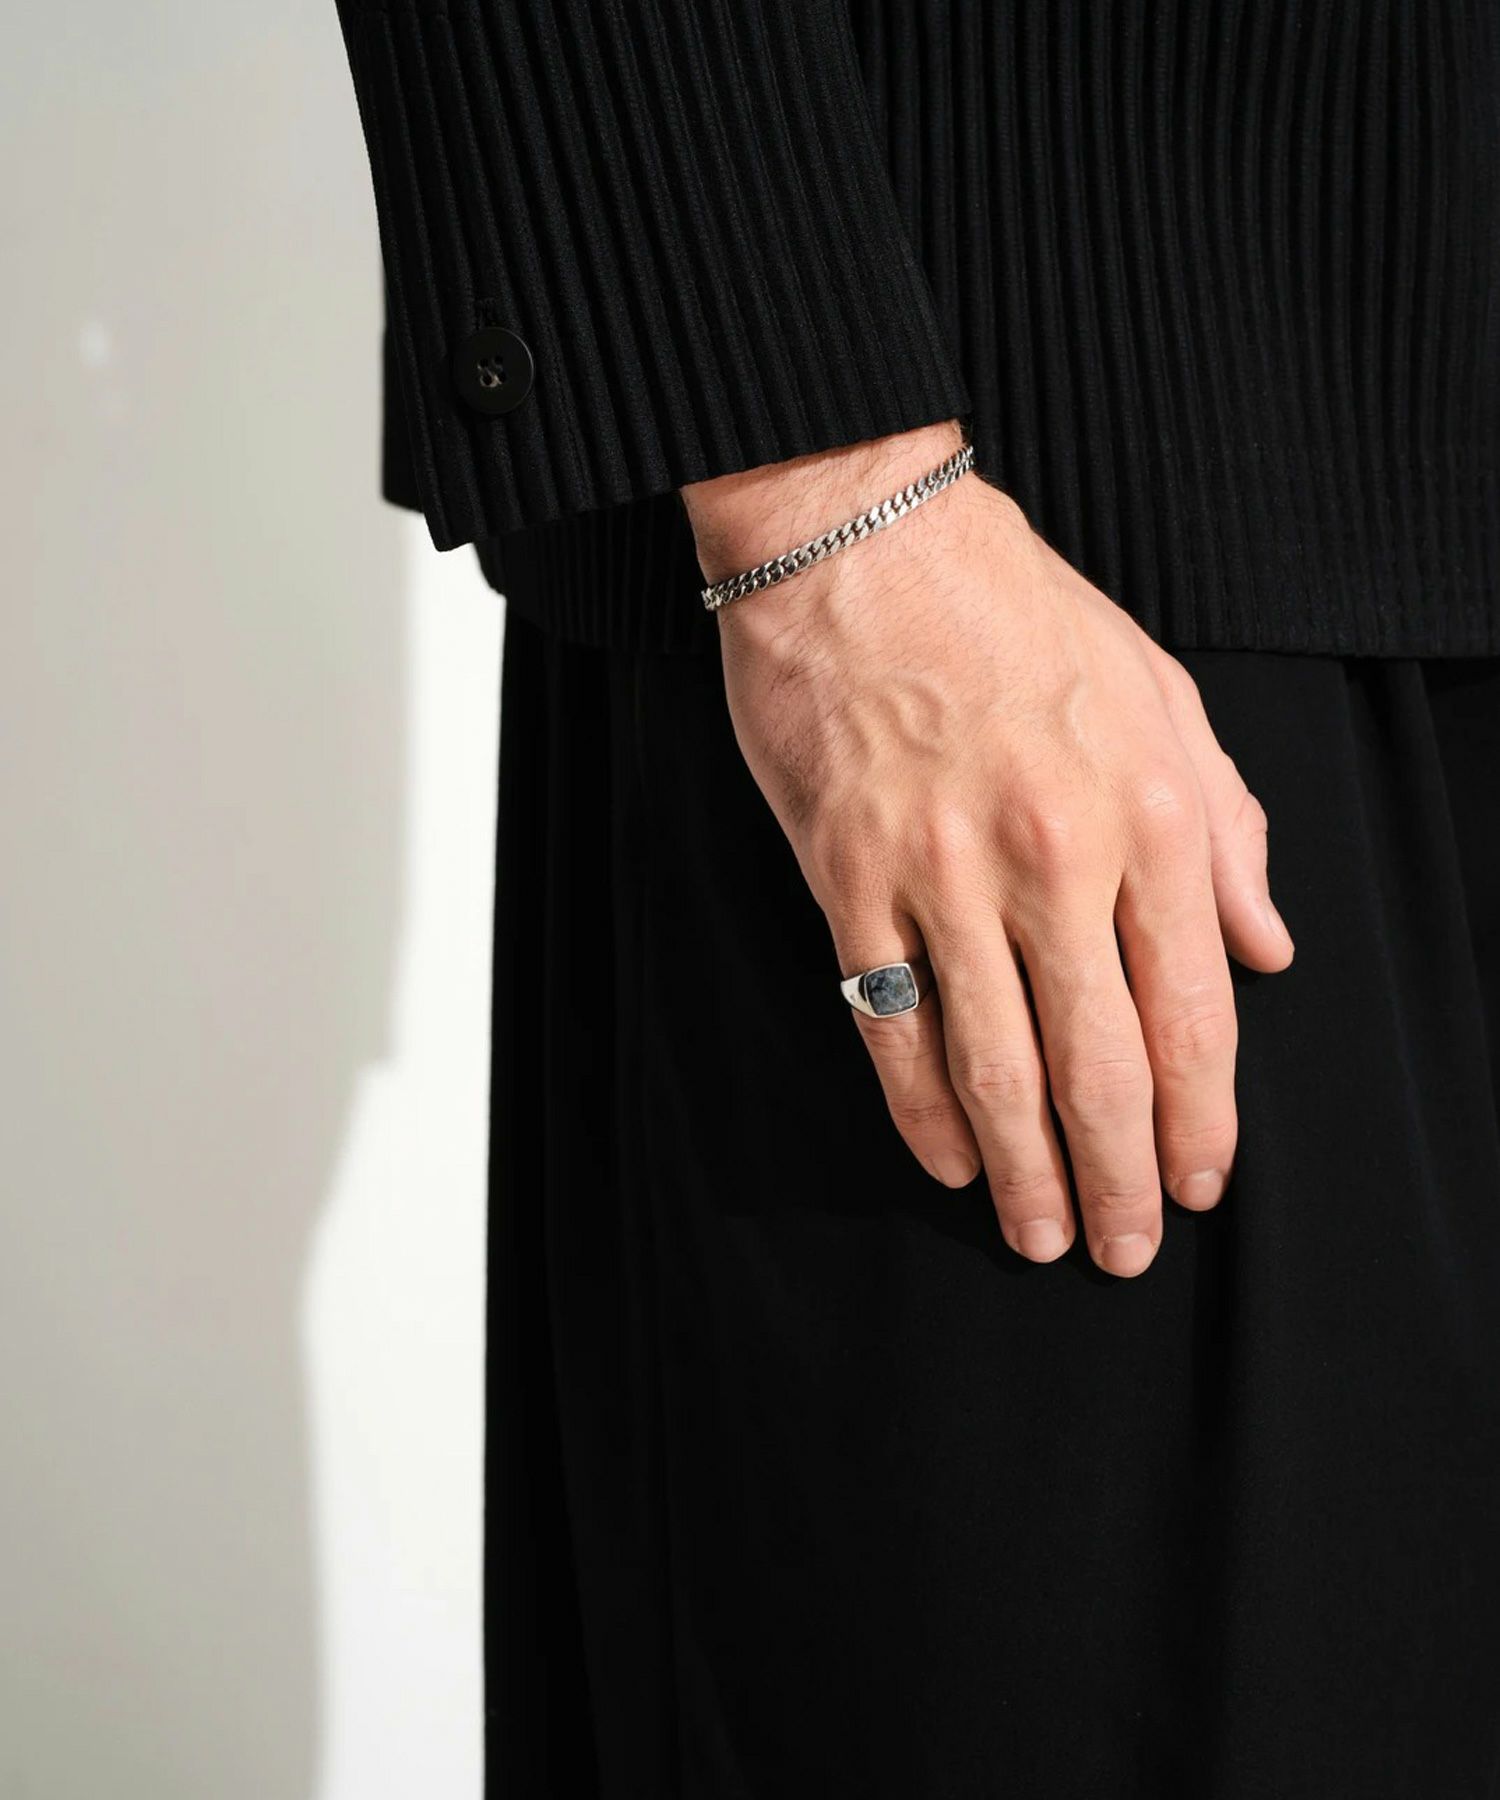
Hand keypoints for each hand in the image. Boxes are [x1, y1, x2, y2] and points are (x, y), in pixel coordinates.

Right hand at [682, 422, 1294, 1277]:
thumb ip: (1223, 826)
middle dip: (1122, 1176)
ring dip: (1025, 1171)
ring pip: (997, 1065)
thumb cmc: (1013, 606)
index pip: (1194, 1008)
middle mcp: (1054, 857)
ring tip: (1040, 1236)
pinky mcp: (849, 877)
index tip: (1203, 1183)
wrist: (860, 537)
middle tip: (1126, 1250)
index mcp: (1148, 812)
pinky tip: (948, 1158)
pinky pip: (887, 1022)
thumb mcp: (1160, 689)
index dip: (1203, 1117)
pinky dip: (921, 1106)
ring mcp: (942, 874)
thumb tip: (1267, 949)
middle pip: (1100, 1063)